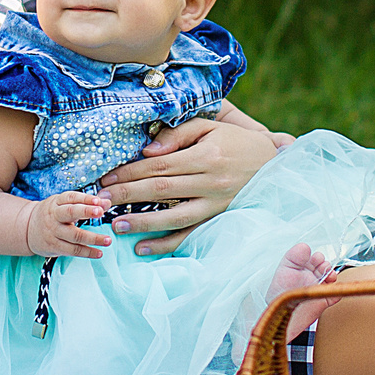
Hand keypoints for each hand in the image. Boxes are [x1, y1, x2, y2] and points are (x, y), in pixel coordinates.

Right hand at [27, 191, 114, 258]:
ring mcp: (53, 232)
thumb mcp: (65, 204)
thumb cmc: (53, 214)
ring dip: (92, 238)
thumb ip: (86, 203)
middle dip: (86, 212)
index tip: (98, 201)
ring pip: (74, 235)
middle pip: (69, 212)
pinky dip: (87, 252)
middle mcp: (54, 216)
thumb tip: (107, 202)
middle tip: (101, 212)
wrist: (27, 229)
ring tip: (108, 240)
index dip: (85, 198)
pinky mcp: (54, 246)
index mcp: (56, 202)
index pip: (71, 197)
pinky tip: (99, 253)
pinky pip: (72, 250)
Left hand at [95, 119, 279, 253]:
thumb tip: (148, 151)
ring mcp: (216, 204)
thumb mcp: (210, 127)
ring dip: (143, 223)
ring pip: (173, 217)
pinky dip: (167, 244)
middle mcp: (210, 182)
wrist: (274, 163)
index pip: (159, 165)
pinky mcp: (219, 219)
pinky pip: (190, 235)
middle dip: (127, 196)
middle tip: (100, 201)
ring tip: (117, 225)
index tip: (106, 179)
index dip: (130, 172)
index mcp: (206, 155)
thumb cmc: (236, 141)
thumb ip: (178, 135)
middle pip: (160, 190)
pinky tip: (144, 248)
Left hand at [268, 243, 339, 341]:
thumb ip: (294, 257)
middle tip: (322, 265)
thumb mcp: (285, 269)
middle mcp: (310, 278)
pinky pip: (335, 295)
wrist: (282, 314)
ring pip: (331, 279)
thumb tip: (305, 246)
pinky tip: (332, 288)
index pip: (312, 258)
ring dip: (332, 275)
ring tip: (329, 275)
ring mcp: (317, 289)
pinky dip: (337, 291)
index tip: (315, 258)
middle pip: (324, 267)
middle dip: (325, 264)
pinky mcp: (323, 301)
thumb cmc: (280, 293)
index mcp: (301, 269)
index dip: (315, 257)